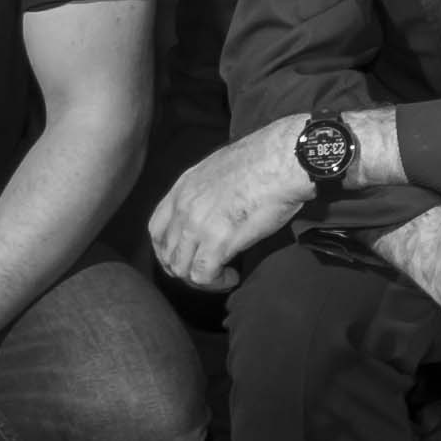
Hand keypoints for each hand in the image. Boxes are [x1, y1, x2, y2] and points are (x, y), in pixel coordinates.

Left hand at [148, 115, 326, 287]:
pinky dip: (216, 282)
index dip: (167, 248)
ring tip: (222, 275)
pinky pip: (203, 275)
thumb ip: (209, 189)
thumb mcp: (222, 167)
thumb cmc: (266, 158)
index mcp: (184, 187)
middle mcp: (184, 208)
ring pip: (181, 268)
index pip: (157, 228)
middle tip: (206, 271)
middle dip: (184, 268)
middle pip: (167, 253)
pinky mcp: (218, 242)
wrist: (283, 161)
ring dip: (201, 278)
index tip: (185, 255)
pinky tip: (232, 276)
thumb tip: (216, 204)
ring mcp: (197, 226)